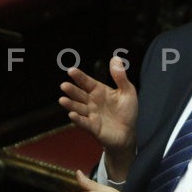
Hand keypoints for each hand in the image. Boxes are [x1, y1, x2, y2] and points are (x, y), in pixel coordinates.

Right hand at [60, 56, 137, 177]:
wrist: (128, 133)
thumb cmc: (127, 111)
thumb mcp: (127, 91)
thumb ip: (120, 77)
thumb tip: (115, 58)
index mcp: (99, 91)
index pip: (87, 82)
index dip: (79, 77)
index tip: (71, 70)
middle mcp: (92, 102)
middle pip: (80, 95)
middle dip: (72, 90)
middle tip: (64, 85)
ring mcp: (91, 115)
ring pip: (78, 108)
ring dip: (70, 105)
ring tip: (62, 100)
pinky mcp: (93, 128)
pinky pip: (84, 123)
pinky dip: (78, 119)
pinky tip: (72, 115)